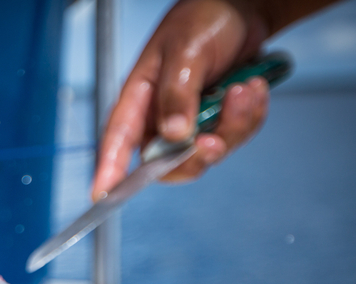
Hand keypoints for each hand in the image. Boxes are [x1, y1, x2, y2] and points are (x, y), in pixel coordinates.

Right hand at [91, 0, 271, 200]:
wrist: (243, 7)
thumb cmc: (203, 18)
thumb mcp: (185, 51)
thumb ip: (177, 94)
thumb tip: (173, 135)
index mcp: (139, 99)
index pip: (117, 141)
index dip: (108, 169)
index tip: (101, 194)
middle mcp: (161, 118)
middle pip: (167, 165)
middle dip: (196, 157)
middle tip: (214, 140)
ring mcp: (192, 123)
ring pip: (208, 153)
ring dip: (234, 125)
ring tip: (246, 88)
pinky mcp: (219, 122)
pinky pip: (235, 138)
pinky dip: (250, 117)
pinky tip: (253, 88)